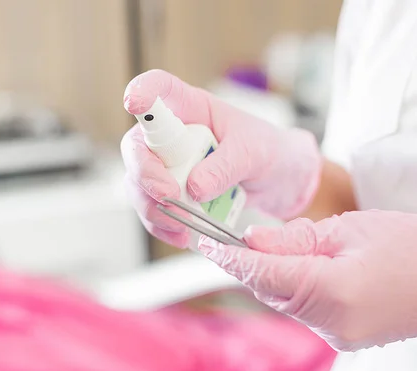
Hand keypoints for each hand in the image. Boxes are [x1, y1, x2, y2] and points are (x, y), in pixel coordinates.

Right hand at [121, 70, 321, 247]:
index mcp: (192, 108)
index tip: (134, 103)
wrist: (281, 179)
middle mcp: (173, 134)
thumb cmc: (266, 150)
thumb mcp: (252, 152)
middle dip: (145, 174)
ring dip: (152, 207)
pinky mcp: (173, 192)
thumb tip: (194, 188)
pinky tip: (180, 235)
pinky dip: (162, 225)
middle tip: (167, 195)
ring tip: (178, 224)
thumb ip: (225, 166)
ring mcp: (169, 164)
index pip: (159, 89)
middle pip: (137, 147)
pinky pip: (154, 209)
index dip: (142, 91)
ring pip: (139, 183)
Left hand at [199, 210, 416, 350]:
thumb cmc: (415, 242)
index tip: (204, 243)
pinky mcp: (346, 338)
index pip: (265, 273)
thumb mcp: (350, 227)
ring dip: (273, 276)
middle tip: (231, 239)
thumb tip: (251, 240)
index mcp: (334, 290)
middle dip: (250, 264)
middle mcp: (333, 323)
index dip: (230, 258)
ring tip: (276, 247)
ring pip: (286, 301)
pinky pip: (306, 311)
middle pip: (271, 290)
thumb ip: (295, 239)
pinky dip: (296, 289)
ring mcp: (340, 336)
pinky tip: (305, 268)